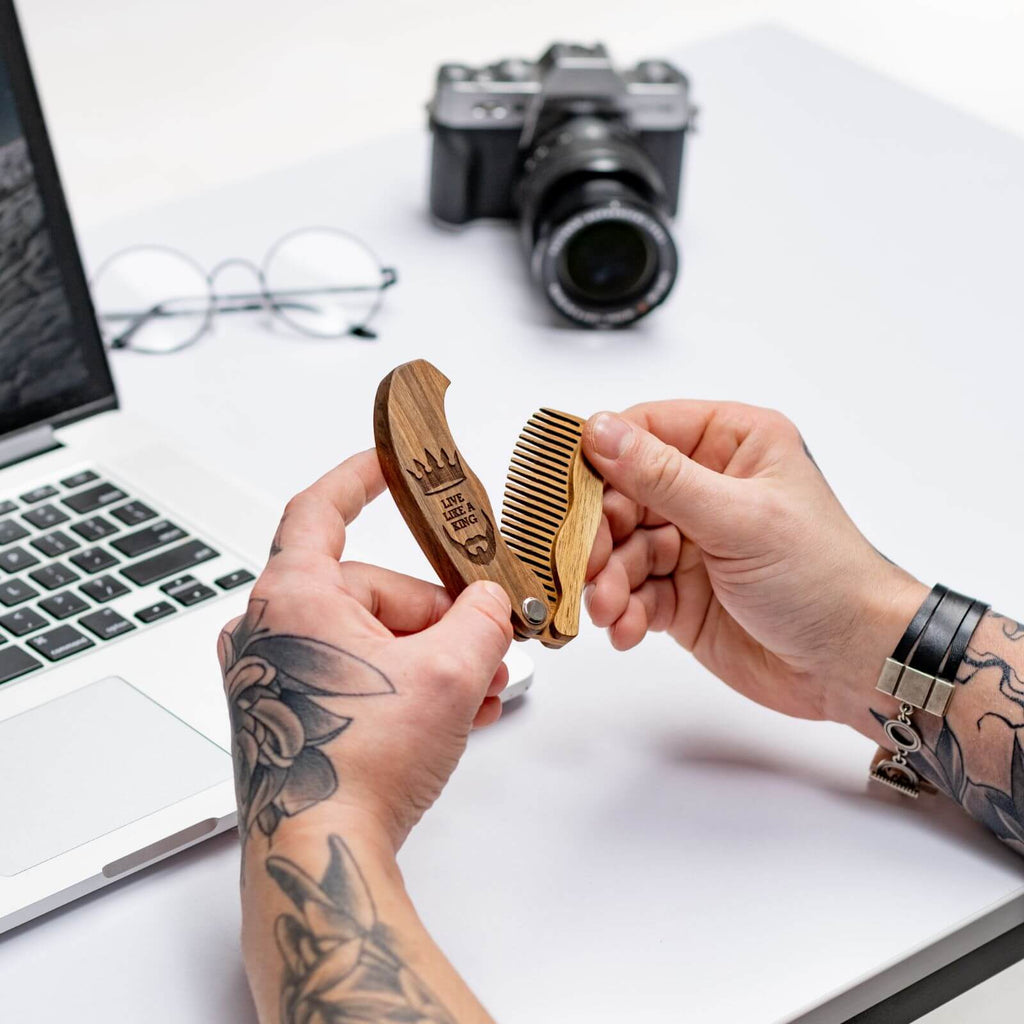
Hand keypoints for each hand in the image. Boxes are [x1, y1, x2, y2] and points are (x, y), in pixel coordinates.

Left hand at [217, 450, 512, 854]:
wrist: (321, 855)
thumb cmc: (357, 766)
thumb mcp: (448, 673)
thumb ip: (483, 617)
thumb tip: (491, 600)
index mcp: (293, 597)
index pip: (320, 508)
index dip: (361, 478)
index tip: (391, 464)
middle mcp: (271, 629)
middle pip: (372, 590)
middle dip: (439, 618)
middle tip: (486, 645)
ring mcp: (274, 673)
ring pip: (372, 639)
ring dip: (432, 659)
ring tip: (480, 691)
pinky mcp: (288, 711)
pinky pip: (358, 676)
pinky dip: (405, 686)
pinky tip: (455, 714)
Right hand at [582, 402, 927, 734]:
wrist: (852, 664)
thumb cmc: (823, 578)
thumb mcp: (738, 518)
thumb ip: (661, 477)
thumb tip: (599, 431)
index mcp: (732, 443)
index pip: (644, 431)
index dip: (601, 460)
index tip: (569, 493)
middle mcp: (707, 486)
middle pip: (620, 494)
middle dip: (600, 535)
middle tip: (587, 565)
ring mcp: (691, 541)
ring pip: (619, 548)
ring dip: (607, 580)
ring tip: (611, 609)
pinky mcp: (680, 592)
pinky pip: (631, 591)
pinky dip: (622, 611)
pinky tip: (629, 629)